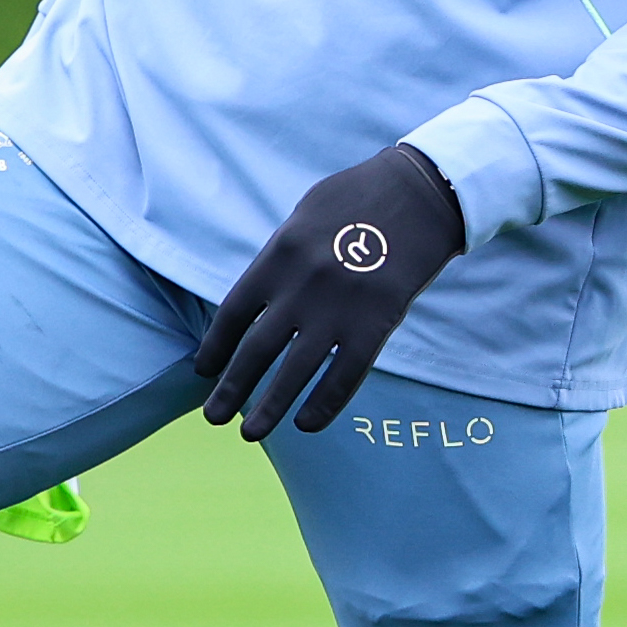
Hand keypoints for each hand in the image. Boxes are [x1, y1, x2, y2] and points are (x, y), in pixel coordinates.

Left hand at [194, 144, 468, 434]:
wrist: (421, 193)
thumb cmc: (359, 198)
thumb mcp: (305, 214)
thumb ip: (280, 256)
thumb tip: (259, 295)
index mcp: (279, 254)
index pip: (233, 313)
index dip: (215, 347)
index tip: (205, 371)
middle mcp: (301, 286)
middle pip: (256, 350)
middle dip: (231, 388)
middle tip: (212, 416)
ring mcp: (339, 309)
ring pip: (294, 372)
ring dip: (268, 407)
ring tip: (249, 433)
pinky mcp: (377, 325)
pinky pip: (344, 377)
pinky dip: (323, 406)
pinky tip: (306, 424)